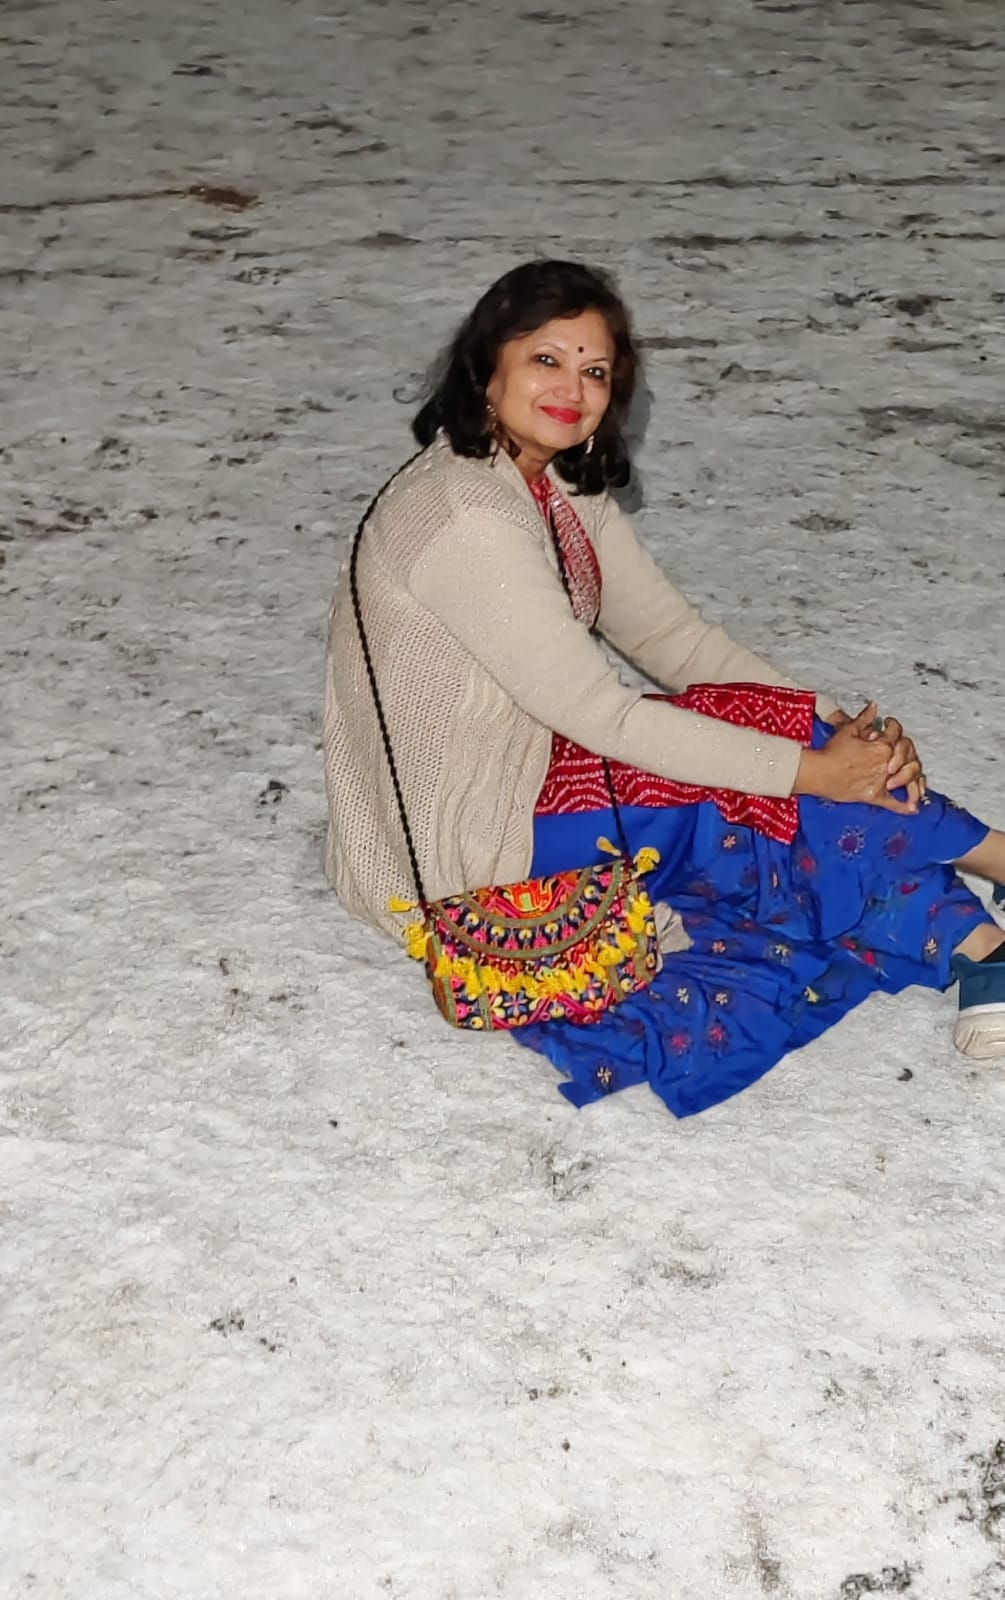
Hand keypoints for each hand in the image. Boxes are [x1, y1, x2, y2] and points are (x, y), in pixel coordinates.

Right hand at [794, 702, 921, 813]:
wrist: (817, 772)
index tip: (888, 725)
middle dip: (907, 752)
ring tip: (916, 783)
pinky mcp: (874, 796)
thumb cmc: (830, 752)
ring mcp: (882, 781)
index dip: (893, 726)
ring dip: (914, 780)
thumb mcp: (848, 730)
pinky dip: (904, 806)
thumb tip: (874, 707)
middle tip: (899, 752)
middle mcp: (886, 764)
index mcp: (882, 746)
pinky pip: (893, 803)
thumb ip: (864, 719)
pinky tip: (914, 808)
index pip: (896, 733)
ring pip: (908, 779)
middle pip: (909, 756)